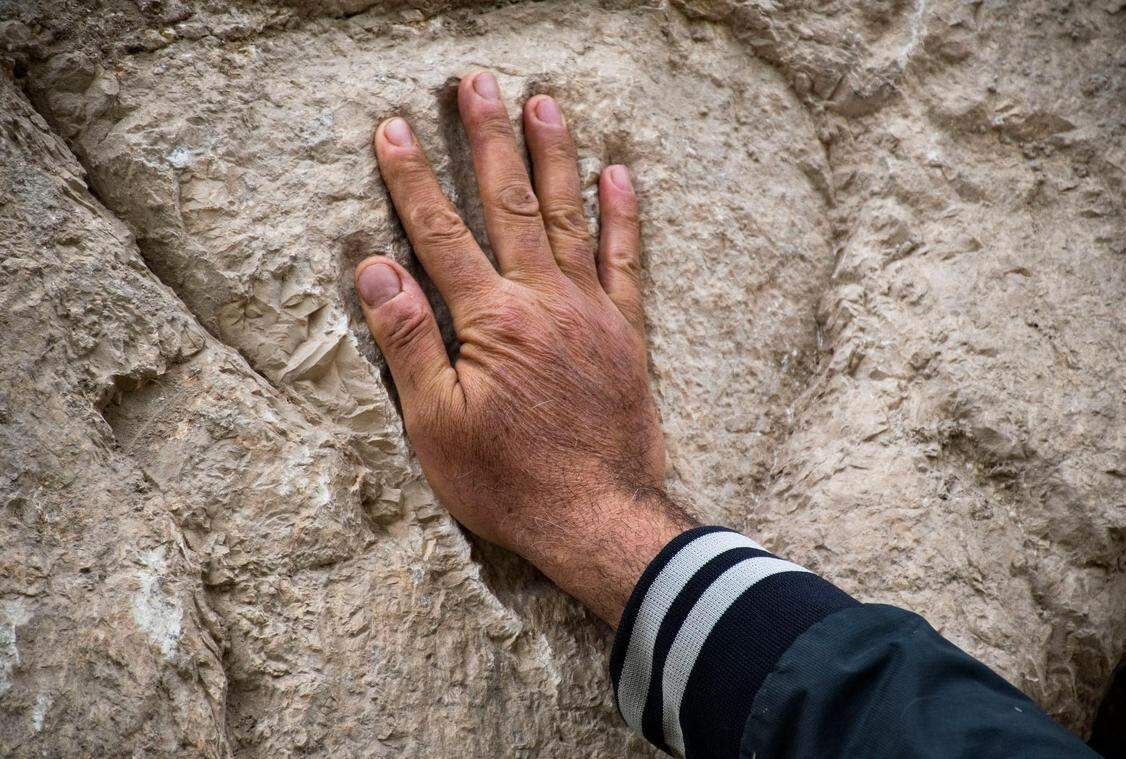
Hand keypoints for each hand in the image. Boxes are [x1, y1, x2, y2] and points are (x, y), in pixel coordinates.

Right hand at [355, 71, 694, 625]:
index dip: (413, 180)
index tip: (394, 129)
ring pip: (569, 216)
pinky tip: (619, 175)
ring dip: (554, 156)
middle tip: (478, 84)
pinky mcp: (626, 332)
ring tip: (544, 102)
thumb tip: (376, 271)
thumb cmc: (510, 480)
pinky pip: (626, 260)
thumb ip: (409, 342)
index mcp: (492, 320)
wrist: (600, 517)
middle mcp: (545, 300)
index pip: (441, 234)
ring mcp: (592, 311)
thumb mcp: (437, 425)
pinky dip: (622, 216)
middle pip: (510, 204)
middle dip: (489, 140)